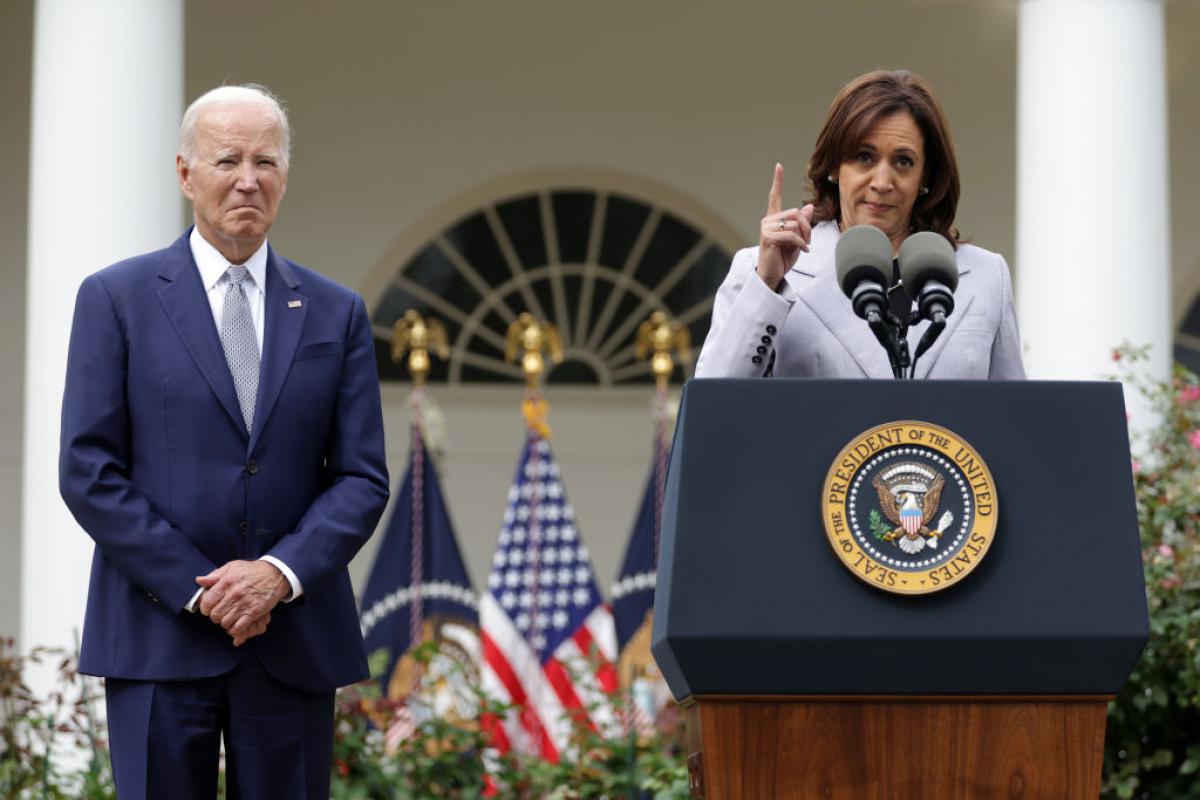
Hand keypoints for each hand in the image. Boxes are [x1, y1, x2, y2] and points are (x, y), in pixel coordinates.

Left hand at [196, 560, 289, 642]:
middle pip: (215, 615)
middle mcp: (233, 594)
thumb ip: (214, 575)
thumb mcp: (232, 567)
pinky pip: (238, 627)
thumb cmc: (251, 570)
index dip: (205, 608)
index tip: (209, 608)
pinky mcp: (254, 612)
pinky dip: (235, 629)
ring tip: (229, 617)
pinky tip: (236, 623)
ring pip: (225, 622)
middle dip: (215, 616)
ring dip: (225, 622)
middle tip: (220, 613)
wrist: (275, 574)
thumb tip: (199, 581)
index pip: (207, 602)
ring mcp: (244, 604)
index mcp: (226, 582)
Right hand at [757, 163, 813, 289]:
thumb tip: (809, 207)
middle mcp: (767, 221)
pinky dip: (801, 243)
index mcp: (774, 219)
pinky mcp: (768, 238)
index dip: (778, 181)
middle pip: (795, 212)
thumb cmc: (782, 258)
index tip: (778, 166)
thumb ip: (802, 224)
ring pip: (794, 224)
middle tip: (808, 240)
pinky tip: (803, 250)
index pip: (775, 196)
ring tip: (804, 247)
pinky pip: (791, 235)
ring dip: (804, 236)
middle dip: (806, 226)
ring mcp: (766, 229)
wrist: (772, 275)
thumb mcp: (797, 239)